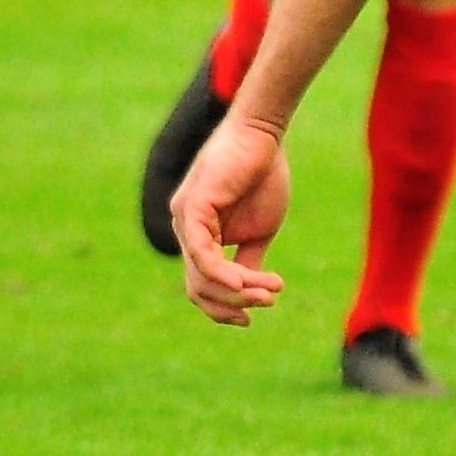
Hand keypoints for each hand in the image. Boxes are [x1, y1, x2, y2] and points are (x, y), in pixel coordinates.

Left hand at [172, 113, 292, 325]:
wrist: (263, 137)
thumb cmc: (262, 176)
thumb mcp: (259, 231)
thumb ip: (248, 260)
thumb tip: (247, 292)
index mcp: (200, 236)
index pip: (201, 286)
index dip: (224, 309)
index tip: (251, 319)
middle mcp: (186, 229)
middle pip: (198, 288)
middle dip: (233, 305)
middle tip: (266, 302)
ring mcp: (185, 218)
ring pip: (201, 276)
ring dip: (238, 292)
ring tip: (270, 290)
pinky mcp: (191, 207)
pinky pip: (201, 253)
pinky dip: (224, 274)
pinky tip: (247, 284)